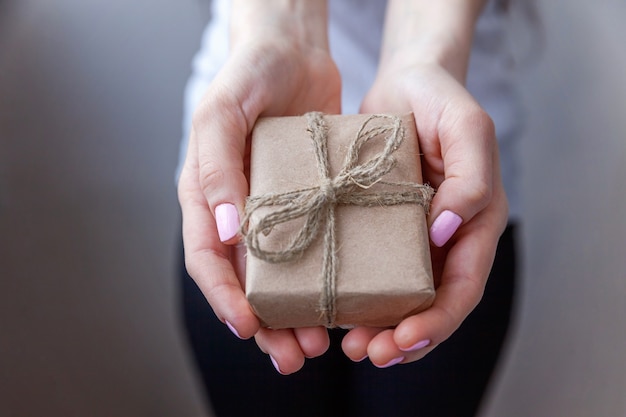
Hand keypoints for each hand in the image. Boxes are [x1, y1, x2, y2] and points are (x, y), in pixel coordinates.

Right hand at [177, 2, 340, 374]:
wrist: (293, 50)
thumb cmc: (249, 74)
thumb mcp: (222, 113)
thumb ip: (216, 169)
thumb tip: (227, 234)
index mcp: (207, 196)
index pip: (208, 260)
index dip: (225, 299)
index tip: (250, 328)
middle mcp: (238, 211)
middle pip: (246, 282)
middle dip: (266, 324)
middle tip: (294, 354)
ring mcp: (275, 209)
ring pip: (282, 277)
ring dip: (296, 314)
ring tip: (318, 343)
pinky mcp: (310, 202)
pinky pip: (314, 249)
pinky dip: (324, 279)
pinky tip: (344, 299)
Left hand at [341, 59, 507, 366]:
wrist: (404, 83)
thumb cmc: (439, 98)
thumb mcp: (465, 127)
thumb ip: (469, 179)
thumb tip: (445, 232)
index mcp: (476, 222)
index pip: (463, 286)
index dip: (438, 320)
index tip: (403, 340)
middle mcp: (448, 238)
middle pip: (433, 305)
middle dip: (406, 338)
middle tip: (367, 353)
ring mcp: (415, 237)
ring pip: (403, 297)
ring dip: (381, 328)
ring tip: (351, 346)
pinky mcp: (382, 228)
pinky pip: (375, 271)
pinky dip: (361, 296)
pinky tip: (336, 309)